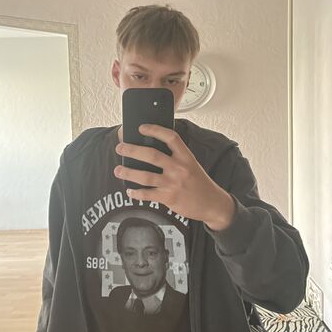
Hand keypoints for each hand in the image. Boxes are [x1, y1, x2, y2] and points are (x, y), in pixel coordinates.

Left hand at [114, 124, 235, 230]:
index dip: (155, 130)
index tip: (141, 128)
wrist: (212, 203)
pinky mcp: (169, 197)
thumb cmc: (199, 182)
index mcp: (186, 156)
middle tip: (120, 148)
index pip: (170, 137)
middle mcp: (179, 168)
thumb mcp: (192, 164)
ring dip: (128, 172)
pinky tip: (130, 191)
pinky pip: (147, 194)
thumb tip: (152, 152)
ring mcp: (173, 183)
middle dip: (132, 150)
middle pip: (151, 155)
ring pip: (145, 176)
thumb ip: (176, 157)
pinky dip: (136, 193)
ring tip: (118, 170)